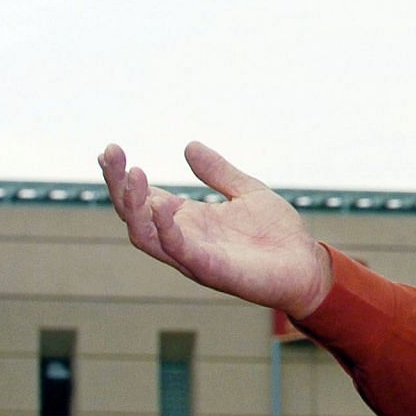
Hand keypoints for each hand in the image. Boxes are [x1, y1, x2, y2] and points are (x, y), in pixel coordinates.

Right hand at [98, 141, 333, 318]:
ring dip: (134, 207)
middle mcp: (182, 239)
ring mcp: (193, 256)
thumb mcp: (246, 191)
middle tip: (109, 154)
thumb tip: (189, 146)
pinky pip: (179, 252)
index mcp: (188, 220)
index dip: (122, 177)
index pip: (143, 198)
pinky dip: (167, 231)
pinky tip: (162, 206)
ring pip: (145, 236)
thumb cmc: (277, 234)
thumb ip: (218, 172)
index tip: (109, 151)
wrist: (306, 265)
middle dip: (118, 185)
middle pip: (134, 215)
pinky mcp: (211, 270)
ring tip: (133, 175)